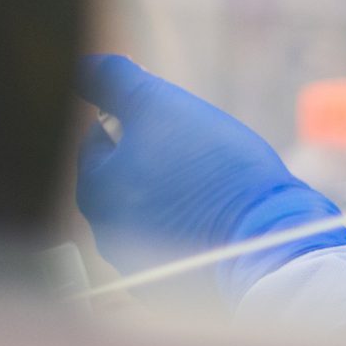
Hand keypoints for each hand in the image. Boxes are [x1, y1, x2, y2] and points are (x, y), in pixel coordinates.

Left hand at [74, 54, 345, 301]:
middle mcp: (104, 233)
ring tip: (212, 180)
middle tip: (198, 147)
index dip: (138, 118)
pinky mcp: (171, 281)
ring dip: (173, 187)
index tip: (176, 119)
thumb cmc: (211, 168)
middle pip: (125, 173)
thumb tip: (81, 63)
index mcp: (94, 191)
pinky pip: (172, 237)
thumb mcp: (159, 106)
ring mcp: (137, 263)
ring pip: (150, 205)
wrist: (264, 239)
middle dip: (155, 154)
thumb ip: (113, 81)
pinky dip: (189, 220)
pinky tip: (218, 210)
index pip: (99, 137)